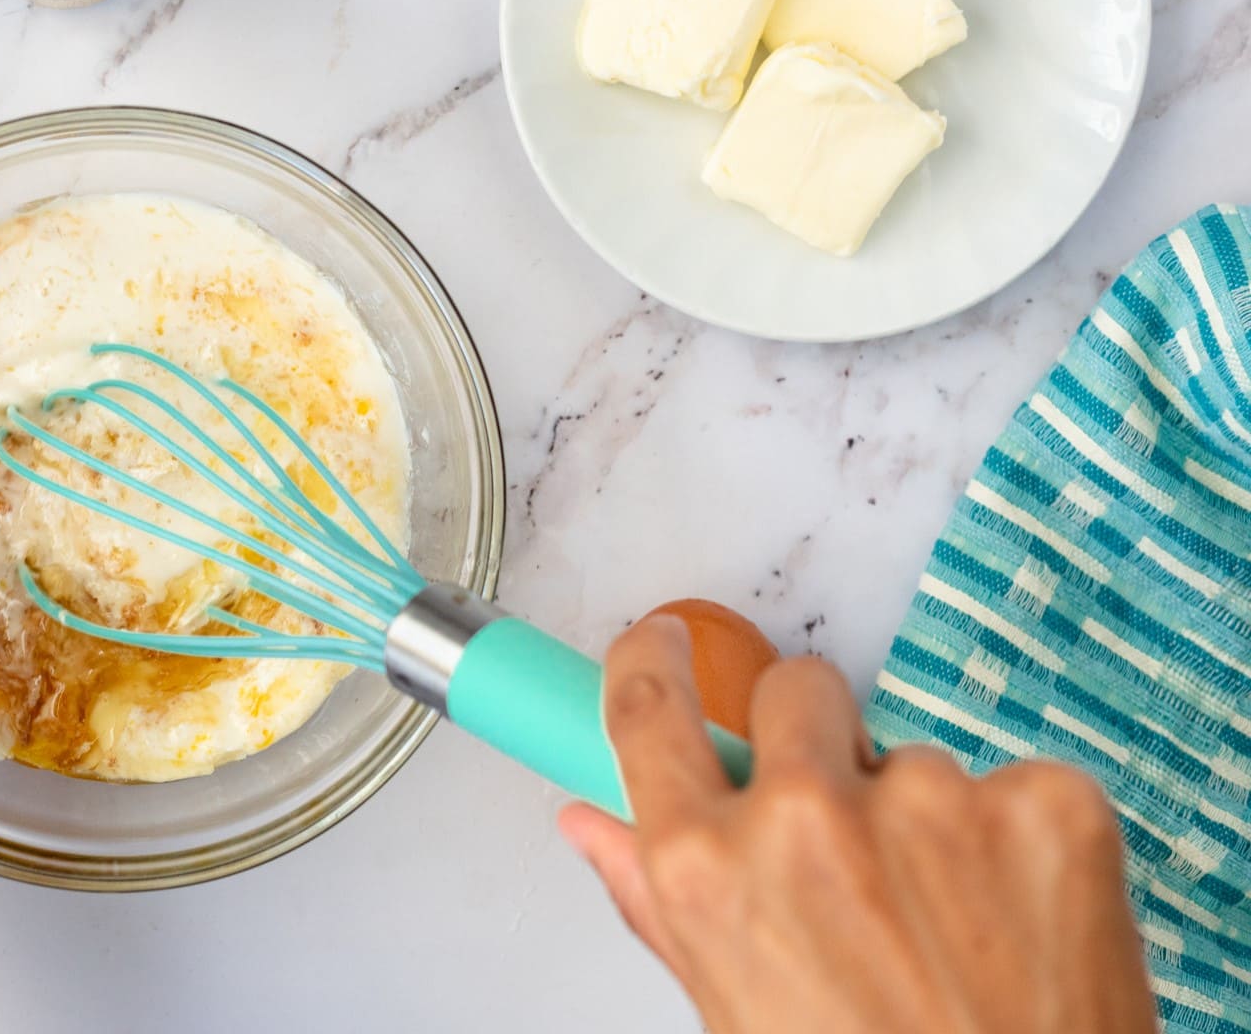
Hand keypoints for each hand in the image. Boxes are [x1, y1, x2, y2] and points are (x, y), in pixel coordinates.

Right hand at [558, 614, 1155, 1033]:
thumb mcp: (732, 1006)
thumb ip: (658, 897)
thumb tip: (590, 824)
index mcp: (709, 871)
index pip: (648, 710)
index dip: (650, 659)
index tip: (662, 641)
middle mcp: (807, 818)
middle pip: (797, 692)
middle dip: (819, 741)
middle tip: (855, 835)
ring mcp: (935, 802)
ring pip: (915, 757)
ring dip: (929, 819)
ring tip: (951, 927)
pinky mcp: (1048, 804)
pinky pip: (1017, 784)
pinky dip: (1021, 843)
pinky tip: (1019, 922)